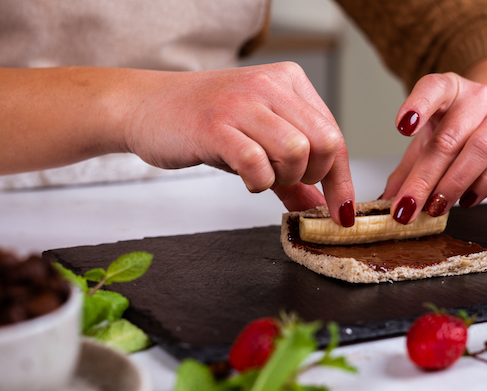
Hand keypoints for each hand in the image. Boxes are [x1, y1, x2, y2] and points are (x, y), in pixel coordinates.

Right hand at [124, 62, 354, 225]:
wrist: (145, 107)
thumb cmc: (203, 122)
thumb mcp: (257, 141)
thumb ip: (292, 175)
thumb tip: (322, 208)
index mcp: (289, 82)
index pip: (335, 134)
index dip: (341, 180)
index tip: (340, 212)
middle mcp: (270, 86)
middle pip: (325, 144)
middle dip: (312, 177)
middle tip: (284, 181)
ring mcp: (242, 103)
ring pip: (297, 152)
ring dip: (283, 178)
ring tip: (260, 175)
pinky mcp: (215, 125)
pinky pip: (257, 163)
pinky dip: (257, 182)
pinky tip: (244, 177)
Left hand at [382, 62, 486, 223]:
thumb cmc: (457, 132)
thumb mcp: (427, 142)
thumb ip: (406, 171)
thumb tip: (385, 204)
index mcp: (447, 89)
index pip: (432, 89)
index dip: (417, 106)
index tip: (401, 127)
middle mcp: (477, 98)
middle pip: (448, 138)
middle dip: (425, 179)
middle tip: (407, 207)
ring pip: (478, 151)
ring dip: (452, 185)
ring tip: (435, 208)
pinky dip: (480, 188)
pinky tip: (464, 201)